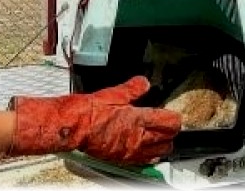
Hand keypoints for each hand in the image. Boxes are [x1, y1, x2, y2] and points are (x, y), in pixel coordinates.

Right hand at [9, 76, 181, 164]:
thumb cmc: (87, 111)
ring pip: (159, 152)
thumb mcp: (112, 93)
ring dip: (162, 144)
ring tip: (159, 137)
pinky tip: (145, 149)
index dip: (175, 117)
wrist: (70, 127)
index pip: (170, 122)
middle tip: (167, 124)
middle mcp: (137, 138)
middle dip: (171, 132)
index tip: (173, 114)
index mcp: (138, 120)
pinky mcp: (120, 158)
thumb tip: (143, 83)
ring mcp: (130, 151)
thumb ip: (132, 88)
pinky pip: (143, 160)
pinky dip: (148, 155)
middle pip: (168, 140)